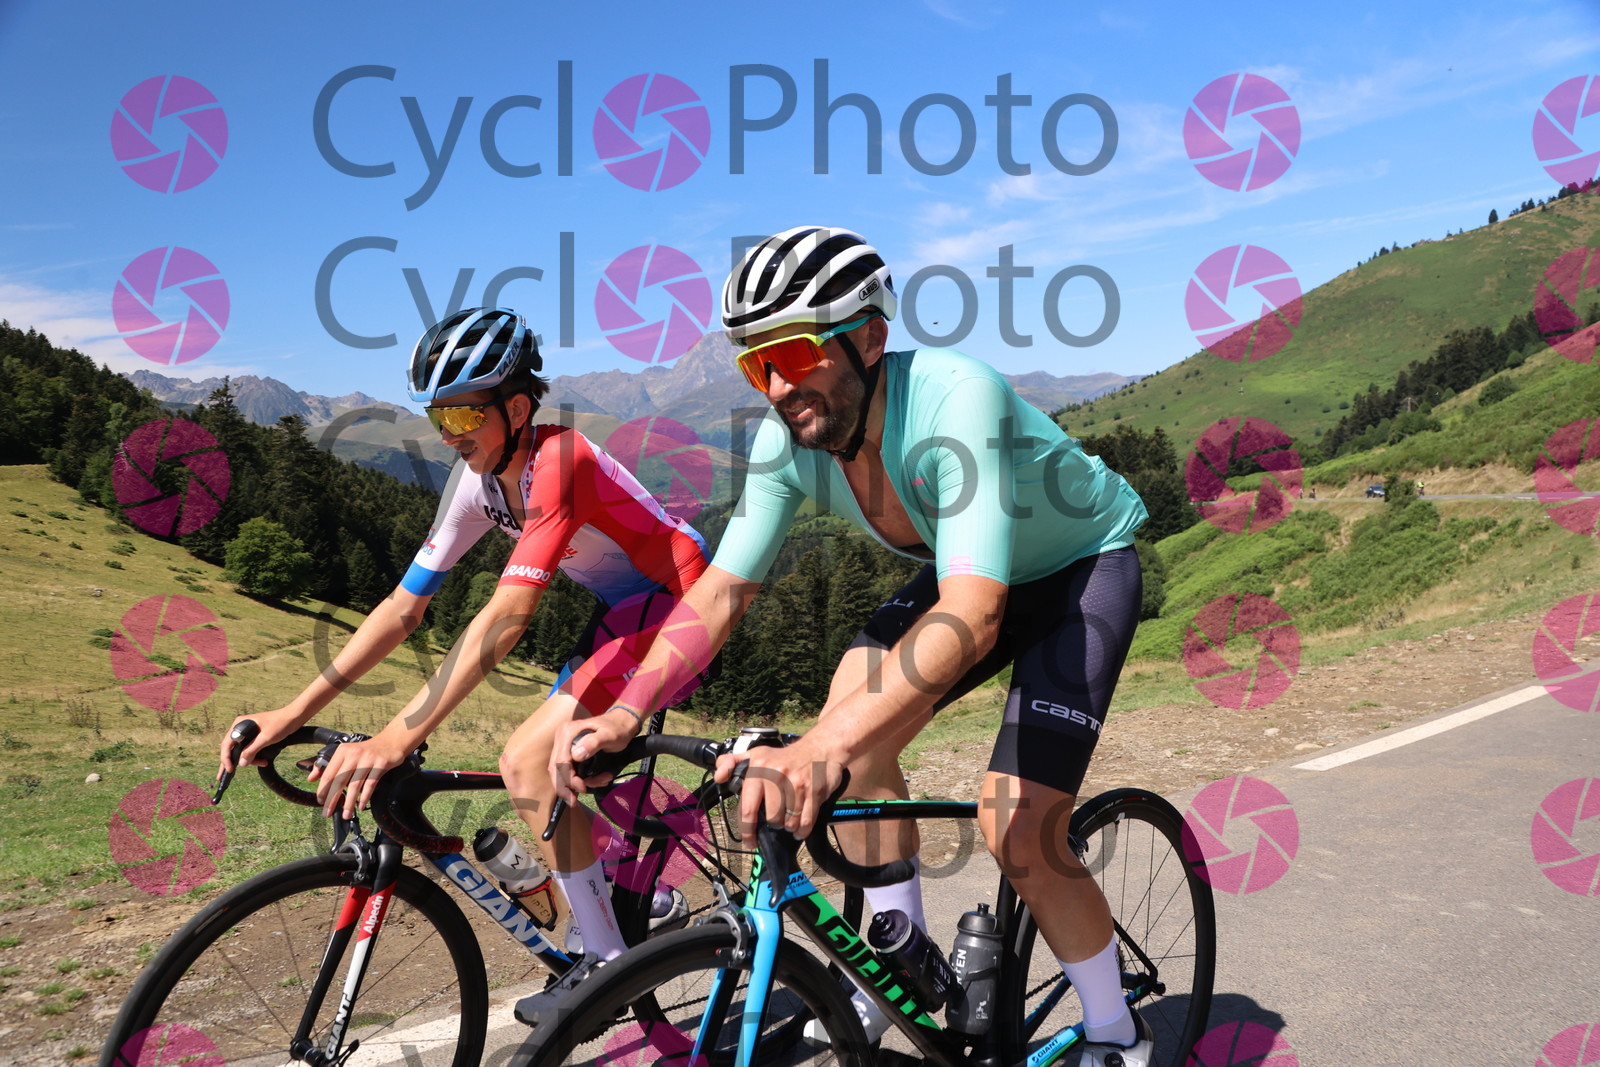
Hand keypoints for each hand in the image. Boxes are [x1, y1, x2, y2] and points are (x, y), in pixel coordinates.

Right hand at [217, 707, 303, 783]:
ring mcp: (247, 732)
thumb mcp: (265, 738)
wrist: (294, 717)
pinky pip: (250, 749)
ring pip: (242, 751)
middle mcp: (241, 728)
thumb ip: (252, 750)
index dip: (226, 759)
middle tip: (230, 775)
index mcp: (239, 725)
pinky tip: (263, 761)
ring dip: (250, 759)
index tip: (230, 770)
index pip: (226, 745)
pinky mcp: (255, 736)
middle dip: (236, 761)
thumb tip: (241, 764)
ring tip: (262, 763)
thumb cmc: (280, 723)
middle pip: (232, 749)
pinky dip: (255, 756)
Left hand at [309, 731, 410, 817]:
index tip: (320, 802)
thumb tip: (311, 778)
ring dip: (349, 803)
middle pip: (339, 781)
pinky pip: (370, 784)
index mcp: (343, 751)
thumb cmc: (367, 750)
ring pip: (355, 785)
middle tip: (327, 813)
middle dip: (332, 800)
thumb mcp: (347, 753)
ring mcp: (368, 759)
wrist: (392, 741)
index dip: (323, 790)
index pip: (328, 773)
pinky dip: (364, 797)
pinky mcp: (381, 764)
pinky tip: (361, 806)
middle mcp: (354, 754)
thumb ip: (328, 765)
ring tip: (346, 814)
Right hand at [548, 707, 640, 804]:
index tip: (582, 788)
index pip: (560, 761)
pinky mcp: (569, 751)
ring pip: (559, 771)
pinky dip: (577, 779)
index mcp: (567, 732)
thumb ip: (593, 743)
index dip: (568, 779)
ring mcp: (564, 745)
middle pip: (555, 768)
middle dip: (564, 787)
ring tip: (592, 787)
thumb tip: (577, 755)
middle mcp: (562, 738)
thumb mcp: (609, 735)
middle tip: (573, 801)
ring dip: (573, 784)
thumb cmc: (617, 728)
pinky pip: (567, 770)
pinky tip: (592, 782)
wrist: (621, 723)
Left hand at [714, 734, 843, 840]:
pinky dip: (802, 830)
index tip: (750, 842)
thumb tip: (718, 777)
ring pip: (789, 822)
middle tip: (777, 820)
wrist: (820, 747)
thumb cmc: (784, 756)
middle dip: (774, 825)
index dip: (747, 830)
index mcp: (759, 769)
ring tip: (789, 821)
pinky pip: (806, 821)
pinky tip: (800, 828)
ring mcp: (797, 783)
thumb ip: (732, 763)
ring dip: (789, 826)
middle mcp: (777, 775)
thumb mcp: (756, 753)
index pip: (748, 808)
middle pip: (772, 818)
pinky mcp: (814, 791)